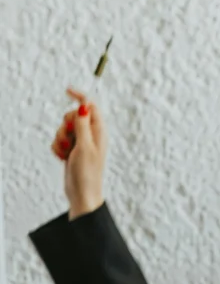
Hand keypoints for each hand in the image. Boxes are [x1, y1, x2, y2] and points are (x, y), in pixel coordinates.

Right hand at [51, 88, 106, 218]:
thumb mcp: (85, 146)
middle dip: (66, 125)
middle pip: (73, 116)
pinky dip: (57, 148)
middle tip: (70, 138)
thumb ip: (83, 125)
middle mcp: (91, 135)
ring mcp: (80, 142)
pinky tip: (62, 158)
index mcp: (99, 132)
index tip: (67, 90)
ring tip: (67, 153)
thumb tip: (85, 105)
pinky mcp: (71, 150)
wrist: (81, 193)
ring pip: (63, 128)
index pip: (91, 107)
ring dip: (60, 139)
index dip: (80, 97)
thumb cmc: (87, 172)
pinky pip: (58, 141)